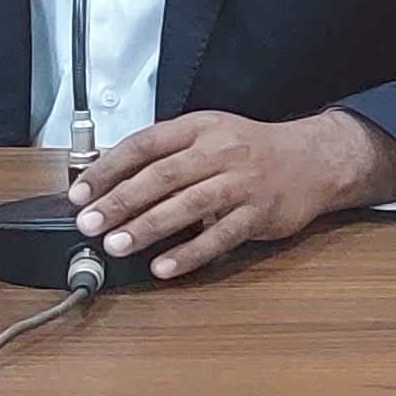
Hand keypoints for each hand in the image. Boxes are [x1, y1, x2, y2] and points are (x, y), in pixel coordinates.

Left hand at [74, 107, 395, 280]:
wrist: (315, 159)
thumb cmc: (254, 151)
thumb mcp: (210, 136)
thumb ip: (167, 154)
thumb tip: (111, 182)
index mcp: (200, 128)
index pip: (145, 144)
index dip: (108, 168)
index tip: (80, 193)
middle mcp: (220, 151)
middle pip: (163, 175)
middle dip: (121, 201)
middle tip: (89, 223)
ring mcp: (242, 183)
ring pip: (189, 204)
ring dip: (149, 227)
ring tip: (117, 245)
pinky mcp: (260, 214)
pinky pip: (221, 236)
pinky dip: (190, 253)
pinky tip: (164, 267)